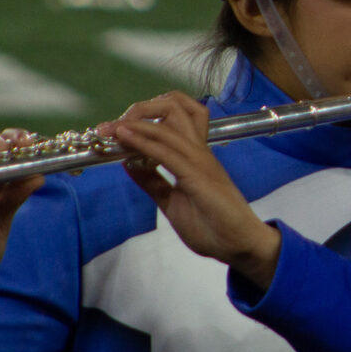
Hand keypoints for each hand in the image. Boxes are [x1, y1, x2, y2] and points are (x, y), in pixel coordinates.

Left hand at [98, 93, 281, 289]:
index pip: (173, 120)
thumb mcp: (172, 202)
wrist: (239, 244)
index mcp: (194, 156)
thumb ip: (154, 182)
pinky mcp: (198, 175)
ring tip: (112, 128)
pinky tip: (125, 138)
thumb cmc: (212, 226)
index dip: (143, 117)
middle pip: (175, 108)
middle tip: (115, 125)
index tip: (114, 129)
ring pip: (168, 125)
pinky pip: (167, 152)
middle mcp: (198, 151)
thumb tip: (130, 164)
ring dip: (135, 123)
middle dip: (141, 109)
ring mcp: (200, 160)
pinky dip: (144, 141)